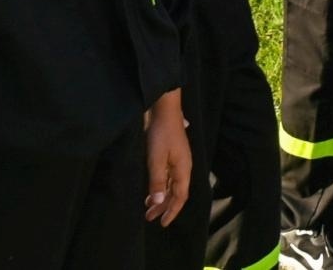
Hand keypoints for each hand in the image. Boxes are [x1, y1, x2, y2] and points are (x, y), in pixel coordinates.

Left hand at [143, 89, 190, 226]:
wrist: (165, 109)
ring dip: (161, 197)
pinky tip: (153, 187)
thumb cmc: (161, 133)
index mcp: (183, 169)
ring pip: (172, 184)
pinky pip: (169, 176)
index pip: (180, 197)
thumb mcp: (156, 159)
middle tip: (149, 218)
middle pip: (177, 192)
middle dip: (164, 207)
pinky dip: (161, 185)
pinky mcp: (173, 153)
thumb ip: (157, 182)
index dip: (172, 212)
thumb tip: (159, 203)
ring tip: (148, 206)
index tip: (162, 224)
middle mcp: (184, 166)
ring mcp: (179, 159)